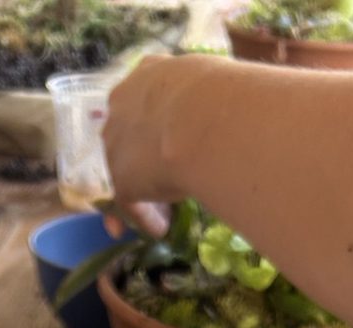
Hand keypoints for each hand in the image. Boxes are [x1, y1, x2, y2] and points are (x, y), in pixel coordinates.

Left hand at [102, 54, 219, 225]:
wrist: (208, 119)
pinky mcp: (120, 178)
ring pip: (127, 171)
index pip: (145, 101)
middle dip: (144, 161)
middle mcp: (122, 103)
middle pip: (128, 137)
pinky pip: (129, 203)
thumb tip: (237, 117)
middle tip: (168, 183)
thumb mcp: (216, 86)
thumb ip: (210, 101)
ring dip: (145, 193)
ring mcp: (116, 141)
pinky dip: (146, 217)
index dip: (156, 126)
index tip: (169, 144)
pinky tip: (162, 229)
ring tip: (168, 214)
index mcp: (149, 73)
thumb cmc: (225, 96)